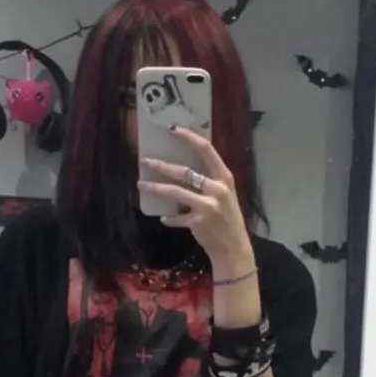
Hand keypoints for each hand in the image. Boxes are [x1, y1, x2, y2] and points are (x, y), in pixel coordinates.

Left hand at [137, 127, 253, 270]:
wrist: (234, 248)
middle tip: (145, 161)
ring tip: (142, 184)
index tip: (172, 129)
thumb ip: (209, 181)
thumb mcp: (225, 195)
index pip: (206, 149)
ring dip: (156, 188)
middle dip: (161, 165)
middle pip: (185, 171)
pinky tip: (163, 217)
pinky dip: (169, 217)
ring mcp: (208, 206)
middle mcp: (217, 189)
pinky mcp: (198, 222)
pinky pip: (176, 217)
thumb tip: (182, 169)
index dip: (189, 137)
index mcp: (224, 178)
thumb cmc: (227, 219)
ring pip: (175, 191)